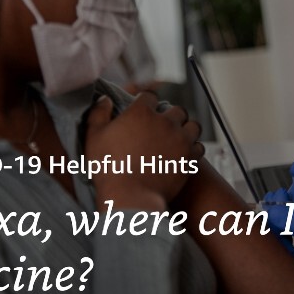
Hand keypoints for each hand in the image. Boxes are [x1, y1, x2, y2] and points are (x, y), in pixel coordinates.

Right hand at [83, 93, 200, 207]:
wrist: (130, 197)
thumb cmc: (109, 168)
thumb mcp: (94, 137)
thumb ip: (98, 113)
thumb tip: (105, 99)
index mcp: (141, 112)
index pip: (150, 96)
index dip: (146, 103)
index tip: (143, 111)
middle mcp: (164, 121)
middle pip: (176, 109)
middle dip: (170, 116)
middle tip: (161, 128)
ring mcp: (180, 139)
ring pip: (192, 125)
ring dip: (186, 130)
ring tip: (177, 138)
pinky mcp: (190, 158)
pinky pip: (199, 146)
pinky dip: (193, 149)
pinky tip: (184, 154)